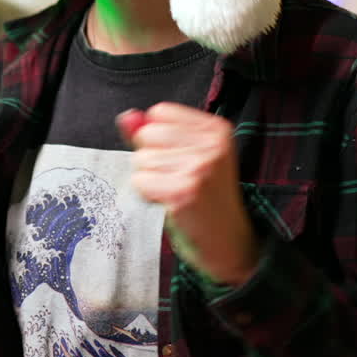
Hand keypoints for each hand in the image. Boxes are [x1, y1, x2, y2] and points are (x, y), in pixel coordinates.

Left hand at [117, 103, 259, 285]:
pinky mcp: (183, 192)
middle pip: (147, 134)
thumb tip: (126, 117)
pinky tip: (171, 204)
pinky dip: (148, 196)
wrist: (230, 244)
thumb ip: (157, 133)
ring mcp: (199, 168)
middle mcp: (211, 144)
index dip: (158, 138)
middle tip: (177, 179)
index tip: (179, 158)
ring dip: (150, 180)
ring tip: (175, 193)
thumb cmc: (207, 199)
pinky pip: (140, 182)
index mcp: (216, 129)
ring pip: (141, 159)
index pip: (160, 112)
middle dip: (151, 158)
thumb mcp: (190, 156)